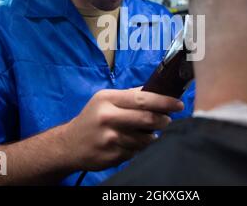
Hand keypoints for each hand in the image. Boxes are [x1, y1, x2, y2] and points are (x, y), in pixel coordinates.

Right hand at [61, 88, 183, 170]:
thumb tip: (156, 90)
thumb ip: (129, 95)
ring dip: (152, 136)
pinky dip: (140, 148)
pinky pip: (137, 151)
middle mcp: (107, 117)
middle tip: (168, 120)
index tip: (178, 104)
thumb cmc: (92, 118)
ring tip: (148, 133)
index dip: (164, 102)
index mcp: (107, 99)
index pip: (142, 98)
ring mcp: (110, 138)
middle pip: (147, 119)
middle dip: (163, 120)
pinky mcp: (112, 155)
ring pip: (145, 138)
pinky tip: (134, 143)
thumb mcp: (104, 101)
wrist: (69, 145)